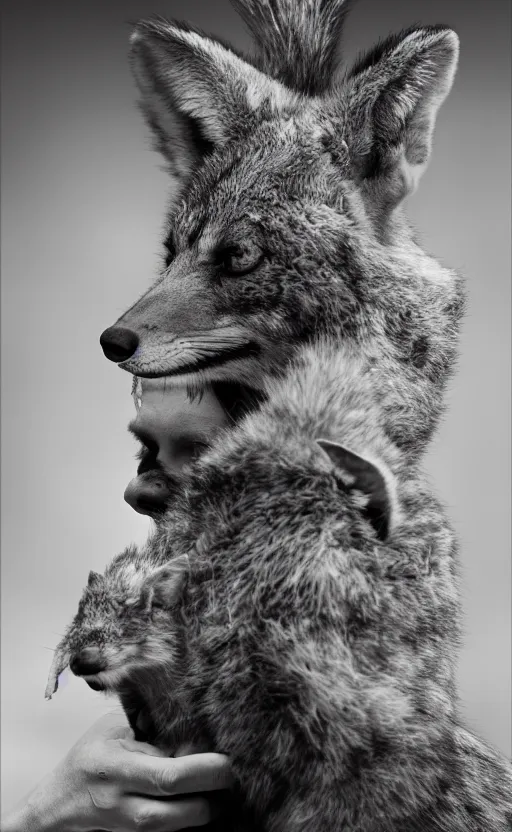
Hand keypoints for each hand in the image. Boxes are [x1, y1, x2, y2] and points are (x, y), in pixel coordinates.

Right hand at [2, 712, 233, 830]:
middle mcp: (123, 802)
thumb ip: (148, 721)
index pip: (169, 775)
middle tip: (232, 777)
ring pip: (177, 828)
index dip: (205, 770)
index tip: (226, 759)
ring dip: (205, 811)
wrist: (57, 804)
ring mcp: (128, 826)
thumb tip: (190, 710)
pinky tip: (201, 803)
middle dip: (214, 796)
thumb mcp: (113, 729)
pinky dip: (189, 820)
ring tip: (221, 793)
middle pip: (179, 811)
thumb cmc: (88, 758)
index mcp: (117, 768)